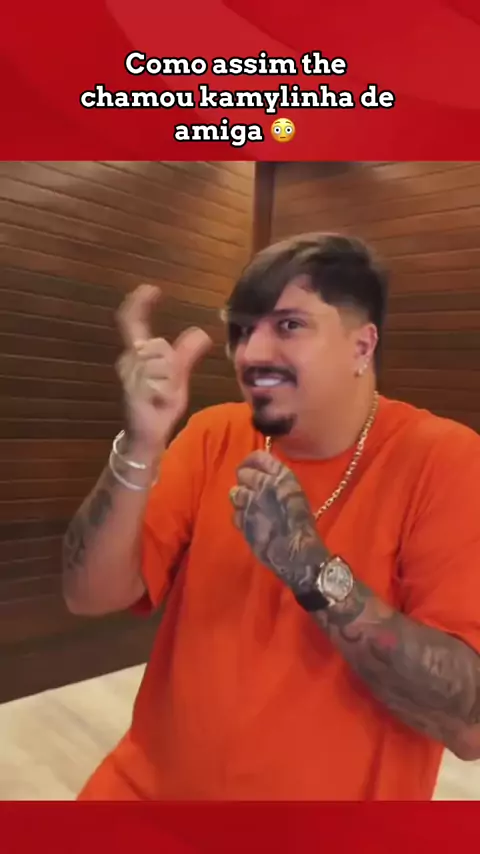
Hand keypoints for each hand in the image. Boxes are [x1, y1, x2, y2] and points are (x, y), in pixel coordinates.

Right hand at [116, 285, 211, 451]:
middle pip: (157, 345)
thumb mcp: (178, 375)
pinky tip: (159, 402)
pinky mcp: (133, 393)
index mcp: (138, 354)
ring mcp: (129, 378)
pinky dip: (165, 392)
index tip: (151, 289)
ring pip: (159, 363)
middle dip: (169, 362)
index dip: (139, 304)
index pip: (133, 322)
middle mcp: (128, 362)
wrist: (147, 434)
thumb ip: (186, 353)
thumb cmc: (158, 403)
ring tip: (162, 396)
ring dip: (168, 380)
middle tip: (168, 385)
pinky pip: (158, 382)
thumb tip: (202, 332)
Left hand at [230, 451, 328, 594]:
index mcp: (282, 477)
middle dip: (245, 479)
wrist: (298, 553)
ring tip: (249, 504)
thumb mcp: (296, 496)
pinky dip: (240, 515)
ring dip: (240, 497)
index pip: (258, 457)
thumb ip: (280, 483)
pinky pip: (235, 513)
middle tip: (250, 487)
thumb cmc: (304, 526)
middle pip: (243, 473)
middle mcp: (263, 486)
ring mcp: (250, 504)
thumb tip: (267, 477)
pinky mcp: (243, 521)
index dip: (252, 461)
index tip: (252, 465)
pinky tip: (248, 520)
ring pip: (235, 492)